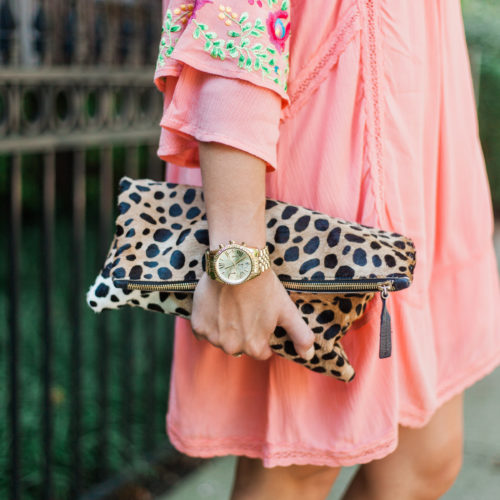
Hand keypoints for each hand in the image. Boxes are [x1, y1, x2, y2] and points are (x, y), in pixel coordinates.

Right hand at [190, 269, 315, 360]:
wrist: (236, 264)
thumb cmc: (264, 287)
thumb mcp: (287, 310)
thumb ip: (300, 335)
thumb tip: (309, 357)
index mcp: (254, 347)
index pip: (261, 351)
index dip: (263, 334)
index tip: (261, 318)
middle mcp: (232, 347)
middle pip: (240, 345)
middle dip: (243, 332)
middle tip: (246, 308)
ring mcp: (213, 337)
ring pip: (221, 338)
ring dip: (225, 328)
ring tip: (231, 305)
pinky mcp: (198, 325)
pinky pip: (204, 331)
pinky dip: (209, 322)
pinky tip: (217, 306)